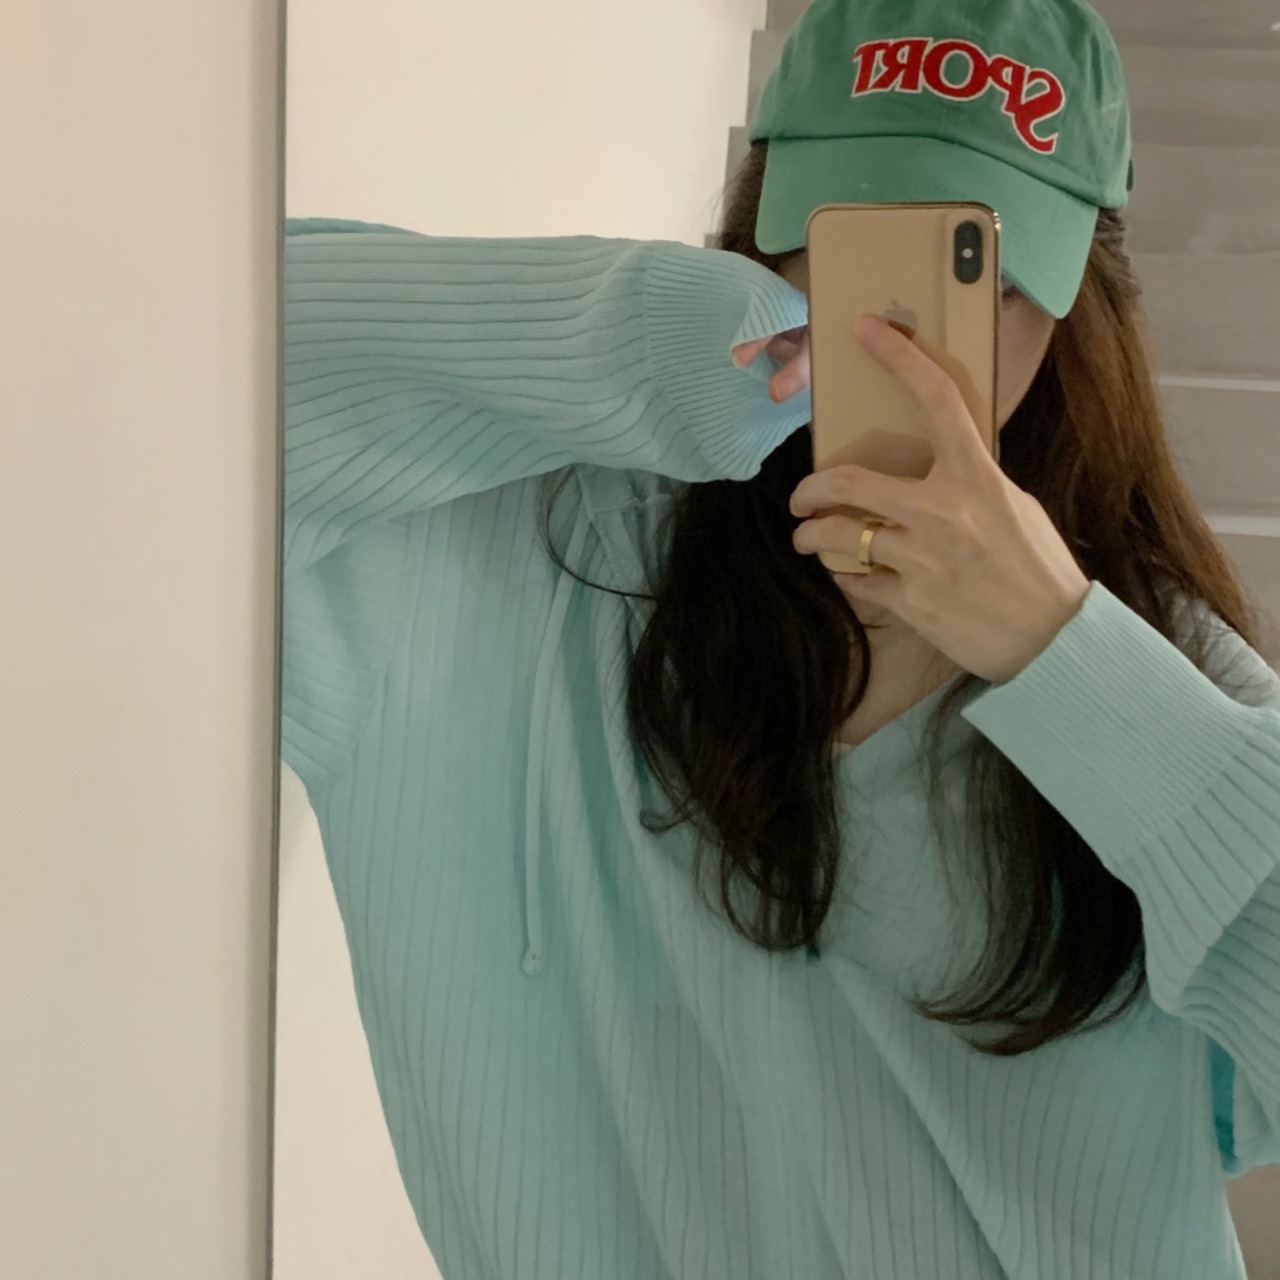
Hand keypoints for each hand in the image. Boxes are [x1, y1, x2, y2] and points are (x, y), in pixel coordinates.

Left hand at [731, 314, 1090, 684]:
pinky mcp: (911, 601)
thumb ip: (968, 482)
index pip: (938, 399)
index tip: (866, 329)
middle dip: (809, 487)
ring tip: (807, 539)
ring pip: (838, 536)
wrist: (1053, 638)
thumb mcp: (1012, 506)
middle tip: (801, 496)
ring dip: (812, 537)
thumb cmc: (1036, 568)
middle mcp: (945, 512)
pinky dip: (846, 576)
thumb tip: (929, 468)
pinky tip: (850, 576)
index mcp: (978, 478)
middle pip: (850, 481)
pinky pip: (857, 580)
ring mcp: (924, 558)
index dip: (899, 358)